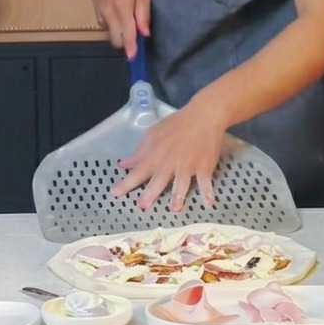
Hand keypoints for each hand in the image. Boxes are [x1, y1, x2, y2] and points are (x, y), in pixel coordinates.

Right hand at [80, 0, 150, 58]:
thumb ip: (143, 13)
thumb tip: (145, 33)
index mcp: (123, 10)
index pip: (126, 34)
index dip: (131, 48)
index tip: (134, 58)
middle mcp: (110, 17)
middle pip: (117, 41)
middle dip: (126, 45)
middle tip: (136, 41)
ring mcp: (102, 19)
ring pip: (111, 38)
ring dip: (120, 38)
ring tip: (129, 29)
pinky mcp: (98, 19)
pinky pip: (107, 31)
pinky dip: (114, 31)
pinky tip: (119, 21)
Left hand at [111, 103, 225, 211]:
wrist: (205, 115)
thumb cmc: (177, 125)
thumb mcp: (154, 134)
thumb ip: (140, 152)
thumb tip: (123, 165)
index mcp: (157, 152)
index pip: (139, 170)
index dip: (126, 182)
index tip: (115, 194)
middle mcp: (171, 160)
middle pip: (159, 179)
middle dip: (150, 193)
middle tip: (142, 206)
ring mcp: (189, 164)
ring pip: (182, 181)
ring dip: (178, 194)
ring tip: (174, 209)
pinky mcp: (205, 165)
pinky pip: (205, 180)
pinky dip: (208, 191)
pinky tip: (209, 202)